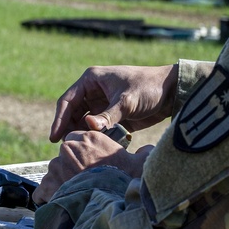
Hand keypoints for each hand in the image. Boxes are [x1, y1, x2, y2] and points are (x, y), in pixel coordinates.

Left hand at [32, 130, 152, 203]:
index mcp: (89, 137)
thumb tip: (148, 150)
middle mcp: (69, 148)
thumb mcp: (141, 163)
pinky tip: (58, 205)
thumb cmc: (129, 180)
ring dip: (61, 183)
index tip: (88, 164)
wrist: (114, 202)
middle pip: (65, 156)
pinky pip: (42, 191)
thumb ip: (143, 153)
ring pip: (54, 173)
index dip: (83, 152)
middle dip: (71, 168)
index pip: (77, 138)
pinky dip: (47, 199)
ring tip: (75, 197)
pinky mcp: (49, 185)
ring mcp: (57, 166)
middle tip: (84, 182)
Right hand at [49, 65, 177, 142]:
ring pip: (84, 122)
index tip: (54, 137)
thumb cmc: (149, 88)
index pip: (67, 100)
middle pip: (73, 113)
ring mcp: (103, 104)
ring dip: (82, 134)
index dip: (59, 119)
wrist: (173, 92)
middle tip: (66, 148)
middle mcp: (94, 91)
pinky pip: (99, 128)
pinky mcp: (113, 116)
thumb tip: (87, 126)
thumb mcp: (127, 101)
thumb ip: (107, 115)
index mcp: (91, 80)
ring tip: (79, 149)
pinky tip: (94, 147)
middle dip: (69, 129)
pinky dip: (96, 137)